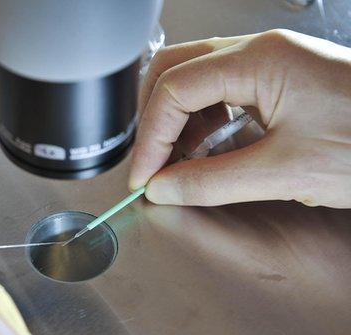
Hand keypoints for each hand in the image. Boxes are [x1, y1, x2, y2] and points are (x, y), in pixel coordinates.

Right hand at [129, 29, 350, 207]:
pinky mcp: (279, 78)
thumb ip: (213, 181)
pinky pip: (222, 91)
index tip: (145, 176)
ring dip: (179, 122)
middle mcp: (260, 51)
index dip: (152, 138)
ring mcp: (269, 61)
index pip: (175, 89)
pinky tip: (210, 150)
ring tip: (181, 163)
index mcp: (259, 60)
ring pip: (196, 79)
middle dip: (155, 119)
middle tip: (152, 163)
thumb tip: (165, 187)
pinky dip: (204, 122)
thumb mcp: (286, 171)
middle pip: (175, 70)